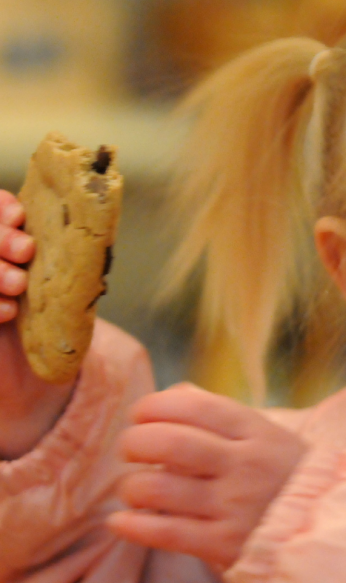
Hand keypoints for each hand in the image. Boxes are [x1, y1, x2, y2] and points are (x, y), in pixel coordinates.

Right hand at [0, 191, 75, 459]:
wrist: (38, 376)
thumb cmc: (56, 322)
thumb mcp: (66, 286)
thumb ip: (71, 259)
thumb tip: (99, 229)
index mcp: (7, 244)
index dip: (0, 206)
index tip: (21, 214)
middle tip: (25, 248)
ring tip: (18, 283)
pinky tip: (8, 311)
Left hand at [108, 383, 307, 569]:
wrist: (326, 528)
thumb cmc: (287, 476)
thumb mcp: (268, 434)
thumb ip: (221, 413)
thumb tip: (171, 393)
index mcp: (255, 431)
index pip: (193, 406)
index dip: (153, 406)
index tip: (140, 415)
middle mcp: (244, 464)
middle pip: (170, 443)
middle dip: (135, 442)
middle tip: (130, 450)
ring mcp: (234, 505)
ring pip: (159, 489)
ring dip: (132, 487)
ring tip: (134, 489)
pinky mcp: (224, 544)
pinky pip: (165, 533)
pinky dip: (133, 526)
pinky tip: (121, 522)